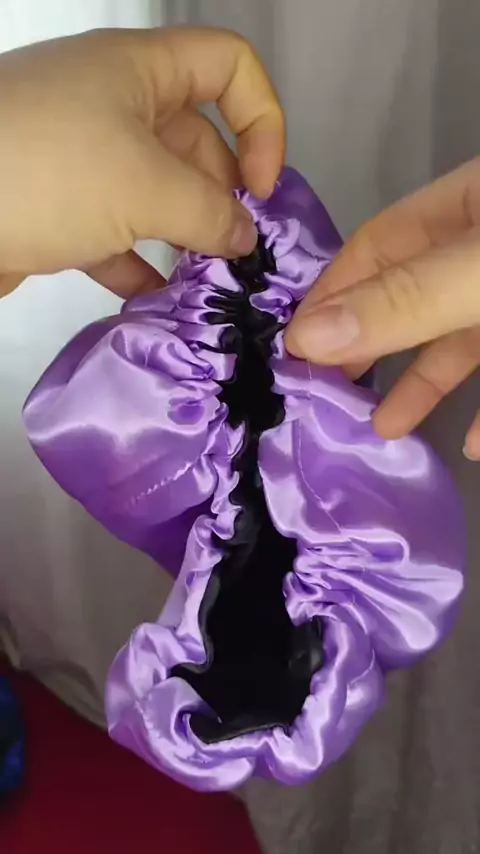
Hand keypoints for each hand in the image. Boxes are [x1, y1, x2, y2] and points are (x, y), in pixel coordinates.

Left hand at [0, 27, 283, 298]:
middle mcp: (113, 105)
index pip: (227, 67)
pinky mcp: (57, 206)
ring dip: (186, 235)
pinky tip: (156, 297)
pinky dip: (139, 261)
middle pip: (196, 140)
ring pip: (156, 191)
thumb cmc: (46, 172)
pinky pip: (115, 231)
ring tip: (208, 282)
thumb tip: (245, 236)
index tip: (263, 186)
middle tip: (238, 253)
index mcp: (139, 71)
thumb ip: (211, 211)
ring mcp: (81, 157)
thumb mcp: (145, 187)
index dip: (262, 120)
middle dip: (224, 195)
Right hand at [285, 158, 479, 460]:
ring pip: (458, 338)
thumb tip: (305, 336)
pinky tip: (472, 443)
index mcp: (465, 205)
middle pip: (411, 297)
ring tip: (385, 428)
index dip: (334, 295)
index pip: (378, 247)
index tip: (296, 351)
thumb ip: (404, 301)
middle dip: (369, 347)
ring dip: (423, 384)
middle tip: (327, 396)